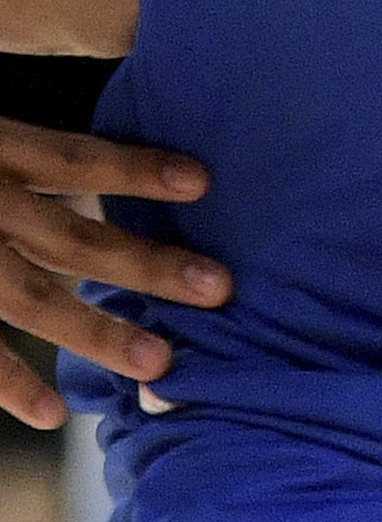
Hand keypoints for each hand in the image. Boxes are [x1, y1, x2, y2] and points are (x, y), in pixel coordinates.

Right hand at [0, 108, 222, 432]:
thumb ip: (33, 138)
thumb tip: (102, 107)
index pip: (69, 158)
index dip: (134, 169)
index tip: (204, 181)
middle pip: (68, 235)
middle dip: (145, 265)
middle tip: (220, 290)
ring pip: (28, 297)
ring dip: (95, 332)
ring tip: (160, 363)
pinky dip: (6, 381)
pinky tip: (49, 413)